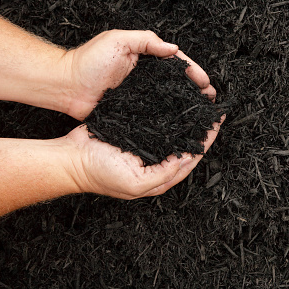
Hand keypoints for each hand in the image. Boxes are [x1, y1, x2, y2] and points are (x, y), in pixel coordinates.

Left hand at [61, 30, 216, 119]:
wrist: (66, 87)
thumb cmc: (88, 61)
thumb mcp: (118, 40)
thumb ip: (146, 41)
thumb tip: (174, 49)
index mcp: (145, 57)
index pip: (176, 63)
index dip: (193, 71)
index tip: (205, 82)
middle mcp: (146, 76)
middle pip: (177, 81)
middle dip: (196, 89)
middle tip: (211, 99)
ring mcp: (141, 94)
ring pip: (170, 98)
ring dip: (187, 103)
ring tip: (203, 112)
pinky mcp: (133, 109)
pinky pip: (156, 111)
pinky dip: (170, 116)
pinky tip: (181, 123)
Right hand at [65, 115, 223, 198]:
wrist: (71, 157)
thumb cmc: (98, 174)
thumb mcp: (134, 183)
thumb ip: (162, 175)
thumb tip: (184, 160)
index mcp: (160, 176)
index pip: (192, 158)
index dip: (206, 141)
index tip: (217, 124)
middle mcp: (157, 161)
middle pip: (186, 144)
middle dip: (202, 129)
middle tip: (213, 111)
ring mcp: (147, 146)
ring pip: (175, 133)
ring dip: (187, 121)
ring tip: (200, 105)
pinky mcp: (137, 132)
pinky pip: (158, 124)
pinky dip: (170, 115)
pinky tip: (177, 105)